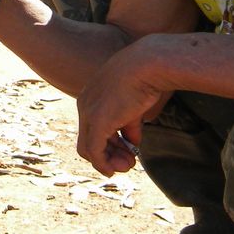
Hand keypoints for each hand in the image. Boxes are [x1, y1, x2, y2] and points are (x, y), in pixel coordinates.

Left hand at [75, 41, 171, 176]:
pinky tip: (114, 170)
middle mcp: (84, 103)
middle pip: (88, 138)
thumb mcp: (134, 103)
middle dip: (110, 154)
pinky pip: (94, 151)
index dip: (111, 141)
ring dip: (108, 162)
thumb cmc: (146, 77)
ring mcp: (88, 112)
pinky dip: (103, 164)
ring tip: (128, 165)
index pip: (93, 125)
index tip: (130, 149)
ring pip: (88, 148)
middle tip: (129, 163)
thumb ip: (129, 124)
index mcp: (91, 95)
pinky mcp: (97, 121)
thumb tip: (132, 143)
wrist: (149, 64)